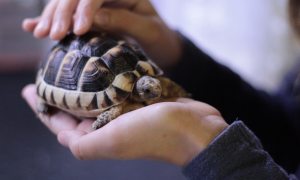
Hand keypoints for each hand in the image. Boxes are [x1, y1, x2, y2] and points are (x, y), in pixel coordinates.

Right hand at [22, 0, 181, 67]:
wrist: (162, 49)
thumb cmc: (160, 39)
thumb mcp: (149, 31)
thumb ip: (123, 22)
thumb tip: (93, 19)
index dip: (85, 8)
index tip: (79, 30)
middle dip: (63, 13)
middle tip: (54, 34)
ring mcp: (97, 5)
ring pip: (68, 4)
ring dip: (52, 17)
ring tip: (39, 33)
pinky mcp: (90, 17)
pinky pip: (68, 16)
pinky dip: (50, 20)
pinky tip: (32, 26)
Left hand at [22, 84, 227, 165]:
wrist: (192, 128)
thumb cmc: (153, 134)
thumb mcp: (112, 141)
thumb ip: (81, 144)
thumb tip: (60, 135)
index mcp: (99, 136)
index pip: (60, 123)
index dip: (42, 109)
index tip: (27, 91)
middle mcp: (109, 124)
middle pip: (76, 108)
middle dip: (60, 93)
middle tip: (47, 74)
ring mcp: (125, 111)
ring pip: (96, 95)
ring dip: (82, 83)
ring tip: (70, 66)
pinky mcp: (139, 99)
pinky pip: (116, 86)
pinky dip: (105, 77)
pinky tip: (100, 66)